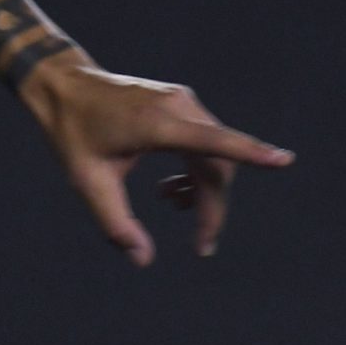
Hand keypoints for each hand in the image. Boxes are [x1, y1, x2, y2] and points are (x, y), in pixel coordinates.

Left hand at [18, 54, 292, 265]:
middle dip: (212, 207)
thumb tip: (142, 259)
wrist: (61, 85)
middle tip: (201, 245)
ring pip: (213, 155)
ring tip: (170, 204)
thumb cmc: (71, 132)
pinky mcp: (180, 103)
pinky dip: (195, 171)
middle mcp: (177, 107)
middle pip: (217, 164)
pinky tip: (170, 189)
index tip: (284, 161)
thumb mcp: (87, 181)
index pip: (213, 141)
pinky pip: (204, 143)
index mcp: (157, 123)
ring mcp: (181, 101)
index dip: (251, 153)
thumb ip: (115, 222)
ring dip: (202, 189)